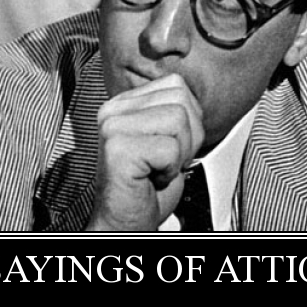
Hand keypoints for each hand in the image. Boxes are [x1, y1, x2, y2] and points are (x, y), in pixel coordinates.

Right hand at [86, 74, 204, 230]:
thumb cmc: (147, 186)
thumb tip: (193, 95)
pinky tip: (152, 177)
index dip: (189, 119)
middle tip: (167, 160)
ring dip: (179, 152)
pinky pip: (170, 148)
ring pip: (178, 119)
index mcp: (124, 103)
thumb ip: (175, 109)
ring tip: (160, 167)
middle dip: (188, 135)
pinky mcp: (118, 149)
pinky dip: (170, 169)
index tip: (170, 145)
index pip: (176, 85)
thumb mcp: (167, 138)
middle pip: (180, 99)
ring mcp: (112, 127)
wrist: (126, 221)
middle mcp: (113, 110)